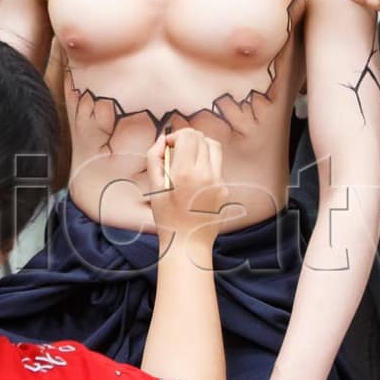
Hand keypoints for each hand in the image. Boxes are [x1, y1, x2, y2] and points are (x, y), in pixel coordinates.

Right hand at [145, 128, 226, 245]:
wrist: (188, 244)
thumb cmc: (167, 218)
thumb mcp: (154, 187)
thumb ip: (154, 158)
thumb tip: (162, 139)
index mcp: (185, 173)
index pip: (188, 135)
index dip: (176, 136)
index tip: (169, 147)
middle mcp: (205, 174)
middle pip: (202, 138)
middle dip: (188, 140)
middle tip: (177, 153)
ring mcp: (219, 181)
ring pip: (214, 148)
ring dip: (200, 148)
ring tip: (188, 161)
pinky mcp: (225, 188)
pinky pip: (217, 166)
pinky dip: (206, 165)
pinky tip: (195, 181)